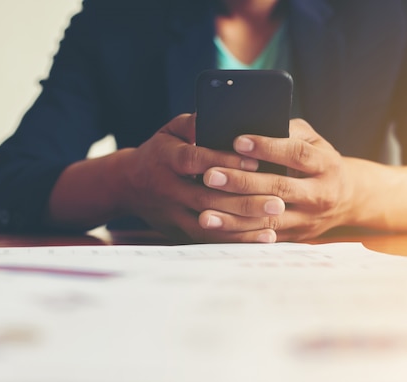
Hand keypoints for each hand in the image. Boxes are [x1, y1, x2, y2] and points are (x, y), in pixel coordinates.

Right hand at [121, 113, 285, 242]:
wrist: (128, 185)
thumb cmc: (160, 152)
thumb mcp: (170, 130)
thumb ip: (192, 124)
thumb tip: (217, 117)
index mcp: (165, 158)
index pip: (195, 160)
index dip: (224, 161)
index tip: (256, 163)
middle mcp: (167, 188)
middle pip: (206, 197)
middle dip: (243, 201)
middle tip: (278, 202)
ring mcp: (172, 212)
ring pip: (209, 223)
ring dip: (242, 227)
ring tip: (274, 224)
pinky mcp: (177, 230)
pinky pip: (208, 239)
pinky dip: (235, 240)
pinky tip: (260, 238)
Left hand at [198, 118, 352, 240]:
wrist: (347, 199)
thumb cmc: (320, 162)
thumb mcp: (314, 141)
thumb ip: (289, 131)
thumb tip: (254, 124)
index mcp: (326, 165)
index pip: (296, 154)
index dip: (268, 147)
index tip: (238, 141)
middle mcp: (320, 194)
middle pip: (279, 187)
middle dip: (241, 182)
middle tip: (209, 175)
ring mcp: (308, 219)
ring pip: (269, 219)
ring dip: (235, 216)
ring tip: (205, 212)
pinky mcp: (296, 236)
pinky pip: (265, 237)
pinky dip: (239, 234)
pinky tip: (218, 229)